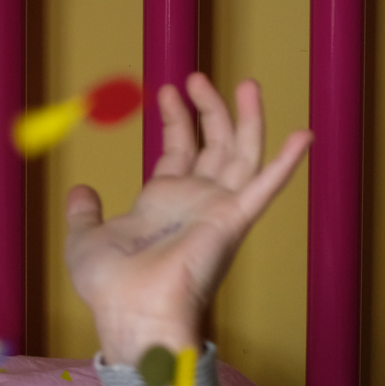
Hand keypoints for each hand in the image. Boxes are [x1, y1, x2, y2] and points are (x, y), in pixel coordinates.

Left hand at [64, 73, 310, 363]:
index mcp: (163, 204)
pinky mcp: (233, 220)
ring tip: (245, 83)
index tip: (169, 90)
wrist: (131, 310)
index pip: (179, 151)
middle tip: (197, 76)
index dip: (177, 119)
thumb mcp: (85, 238)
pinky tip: (303, 135)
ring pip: (242, 153)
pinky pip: (265, 186)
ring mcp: (218, 210)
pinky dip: (286, 162)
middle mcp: (195, 203)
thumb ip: (85, 212)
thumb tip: (81, 190)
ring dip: (246, 118)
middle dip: (208, 109)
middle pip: (213, 145)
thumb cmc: (110, 286)